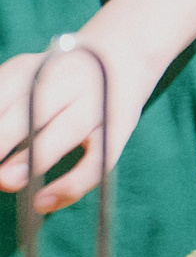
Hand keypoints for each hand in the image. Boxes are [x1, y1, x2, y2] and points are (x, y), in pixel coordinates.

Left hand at [0, 37, 151, 213]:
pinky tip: (45, 201)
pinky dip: (74, 183)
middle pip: (36, 106)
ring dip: (36, 156)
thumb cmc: (60, 76)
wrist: (124, 55)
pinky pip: (100, 158)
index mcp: (36, 67)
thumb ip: (5, 104)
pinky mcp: (120, 127)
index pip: (5, 90)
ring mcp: (98, 103)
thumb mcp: (28, 76)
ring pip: (68, 128)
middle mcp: (69, 80)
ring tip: (7, 181)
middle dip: (5, 136)